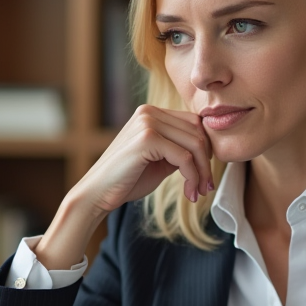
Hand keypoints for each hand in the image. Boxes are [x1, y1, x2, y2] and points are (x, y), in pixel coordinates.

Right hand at [76, 104, 213, 215]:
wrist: (97, 193)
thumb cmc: (127, 180)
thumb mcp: (160, 160)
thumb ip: (179, 150)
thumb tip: (207, 150)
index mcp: (151, 113)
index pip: (193, 122)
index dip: (206, 148)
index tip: (206, 174)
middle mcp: (149, 112)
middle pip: (197, 131)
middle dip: (206, 162)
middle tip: (205, 187)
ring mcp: (147, 123)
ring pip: (195, 144)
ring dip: (201, 172)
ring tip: (198, 192)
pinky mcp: (147, 138)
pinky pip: (184, 158)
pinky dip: (192, 177)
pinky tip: (189, 193)